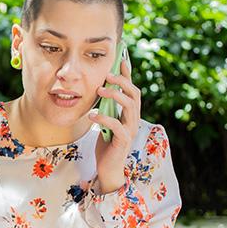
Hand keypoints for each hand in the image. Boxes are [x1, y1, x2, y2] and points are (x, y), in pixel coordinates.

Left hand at [87, 56, 140, 193]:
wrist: (107, 168)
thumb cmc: (106, 145)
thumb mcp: (105, 122)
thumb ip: (107, 108)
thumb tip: (100, 89)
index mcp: (130, 114)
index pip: (132, 89)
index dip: (127, 74)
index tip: (121, 59)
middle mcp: (134, 119)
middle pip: (134, 94)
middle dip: (122, 81)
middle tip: (107, 75)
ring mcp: (131, 130)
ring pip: (129, 106)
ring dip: (114, 95)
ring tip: (99, 90)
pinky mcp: (123, 141)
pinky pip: (117, 125)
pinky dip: (104, 118)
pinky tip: (92, 115)